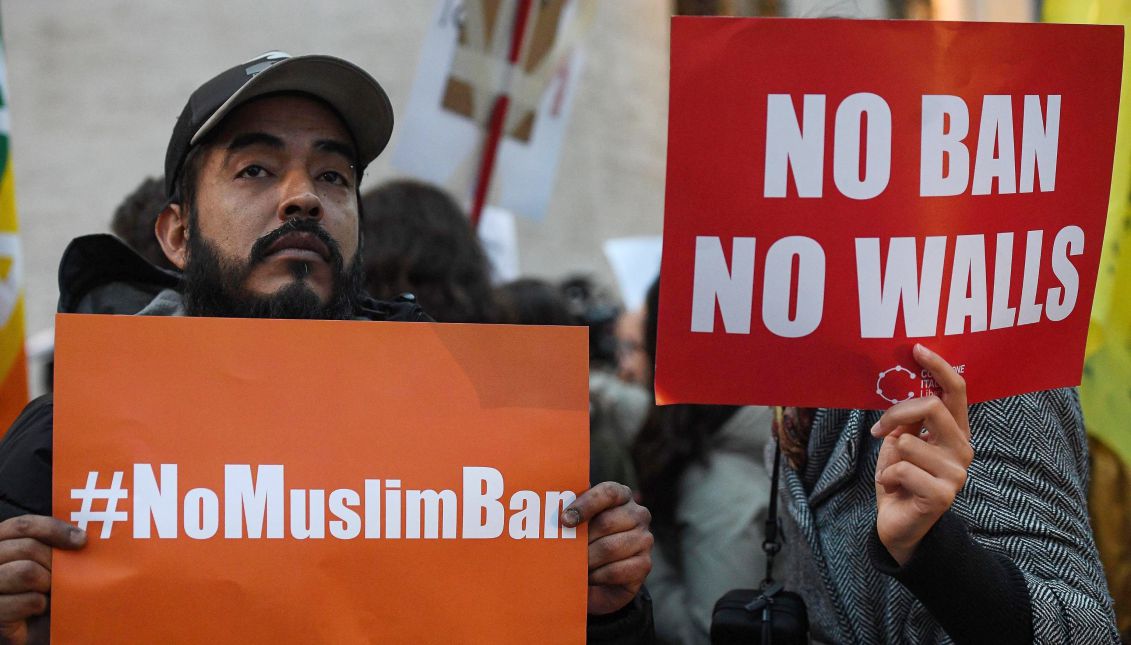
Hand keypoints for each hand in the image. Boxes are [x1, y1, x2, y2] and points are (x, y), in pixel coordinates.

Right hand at [0, 515, 85, 644]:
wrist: (36, 629)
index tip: (82, 541)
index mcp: (1, 540)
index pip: (24, 525)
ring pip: (26, 572)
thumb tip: (82, 537)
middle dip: (54, 563)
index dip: (54, 529)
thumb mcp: (48, 562)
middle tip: (61, 578)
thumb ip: (55, 545)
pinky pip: (26, 601)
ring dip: (47, 584)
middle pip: (28, 548)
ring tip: (48, 593)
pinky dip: (40, 605)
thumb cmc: (43, 591)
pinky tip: (38, 609)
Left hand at [561, 482, 651, 614]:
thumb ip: (574, 508)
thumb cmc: (588, 539)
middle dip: (582, 540)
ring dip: (588, 560)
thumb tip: (563, 503)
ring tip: (574, 565)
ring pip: (610, 548)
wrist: (603, 575)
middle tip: (565, 550)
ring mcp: (645, 539)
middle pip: (606, 522)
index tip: (565, 520)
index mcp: (622, 495)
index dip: (585, 505)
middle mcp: (638, 514)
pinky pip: (616, 571)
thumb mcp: (581, 521)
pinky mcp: (645, 564)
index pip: (608, 493)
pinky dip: (597, 576)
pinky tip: (588, 577)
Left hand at [871, 344, 973, 565]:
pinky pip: (901, 469)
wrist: (899, 525)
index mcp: (955, 432)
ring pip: (908, 442)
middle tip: (879, 429)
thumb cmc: (899, 480)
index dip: (938, 367)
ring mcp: (956, 474)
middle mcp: (962, 449)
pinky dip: (887, 477)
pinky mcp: (943, 495)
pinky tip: (894, 489)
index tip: (916, 349)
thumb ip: (908, 419)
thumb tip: (903, 387)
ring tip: (894, 473)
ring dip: (889, 457)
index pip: (956, 391)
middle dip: (896, 413)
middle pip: (931, 407)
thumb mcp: (900, 442)